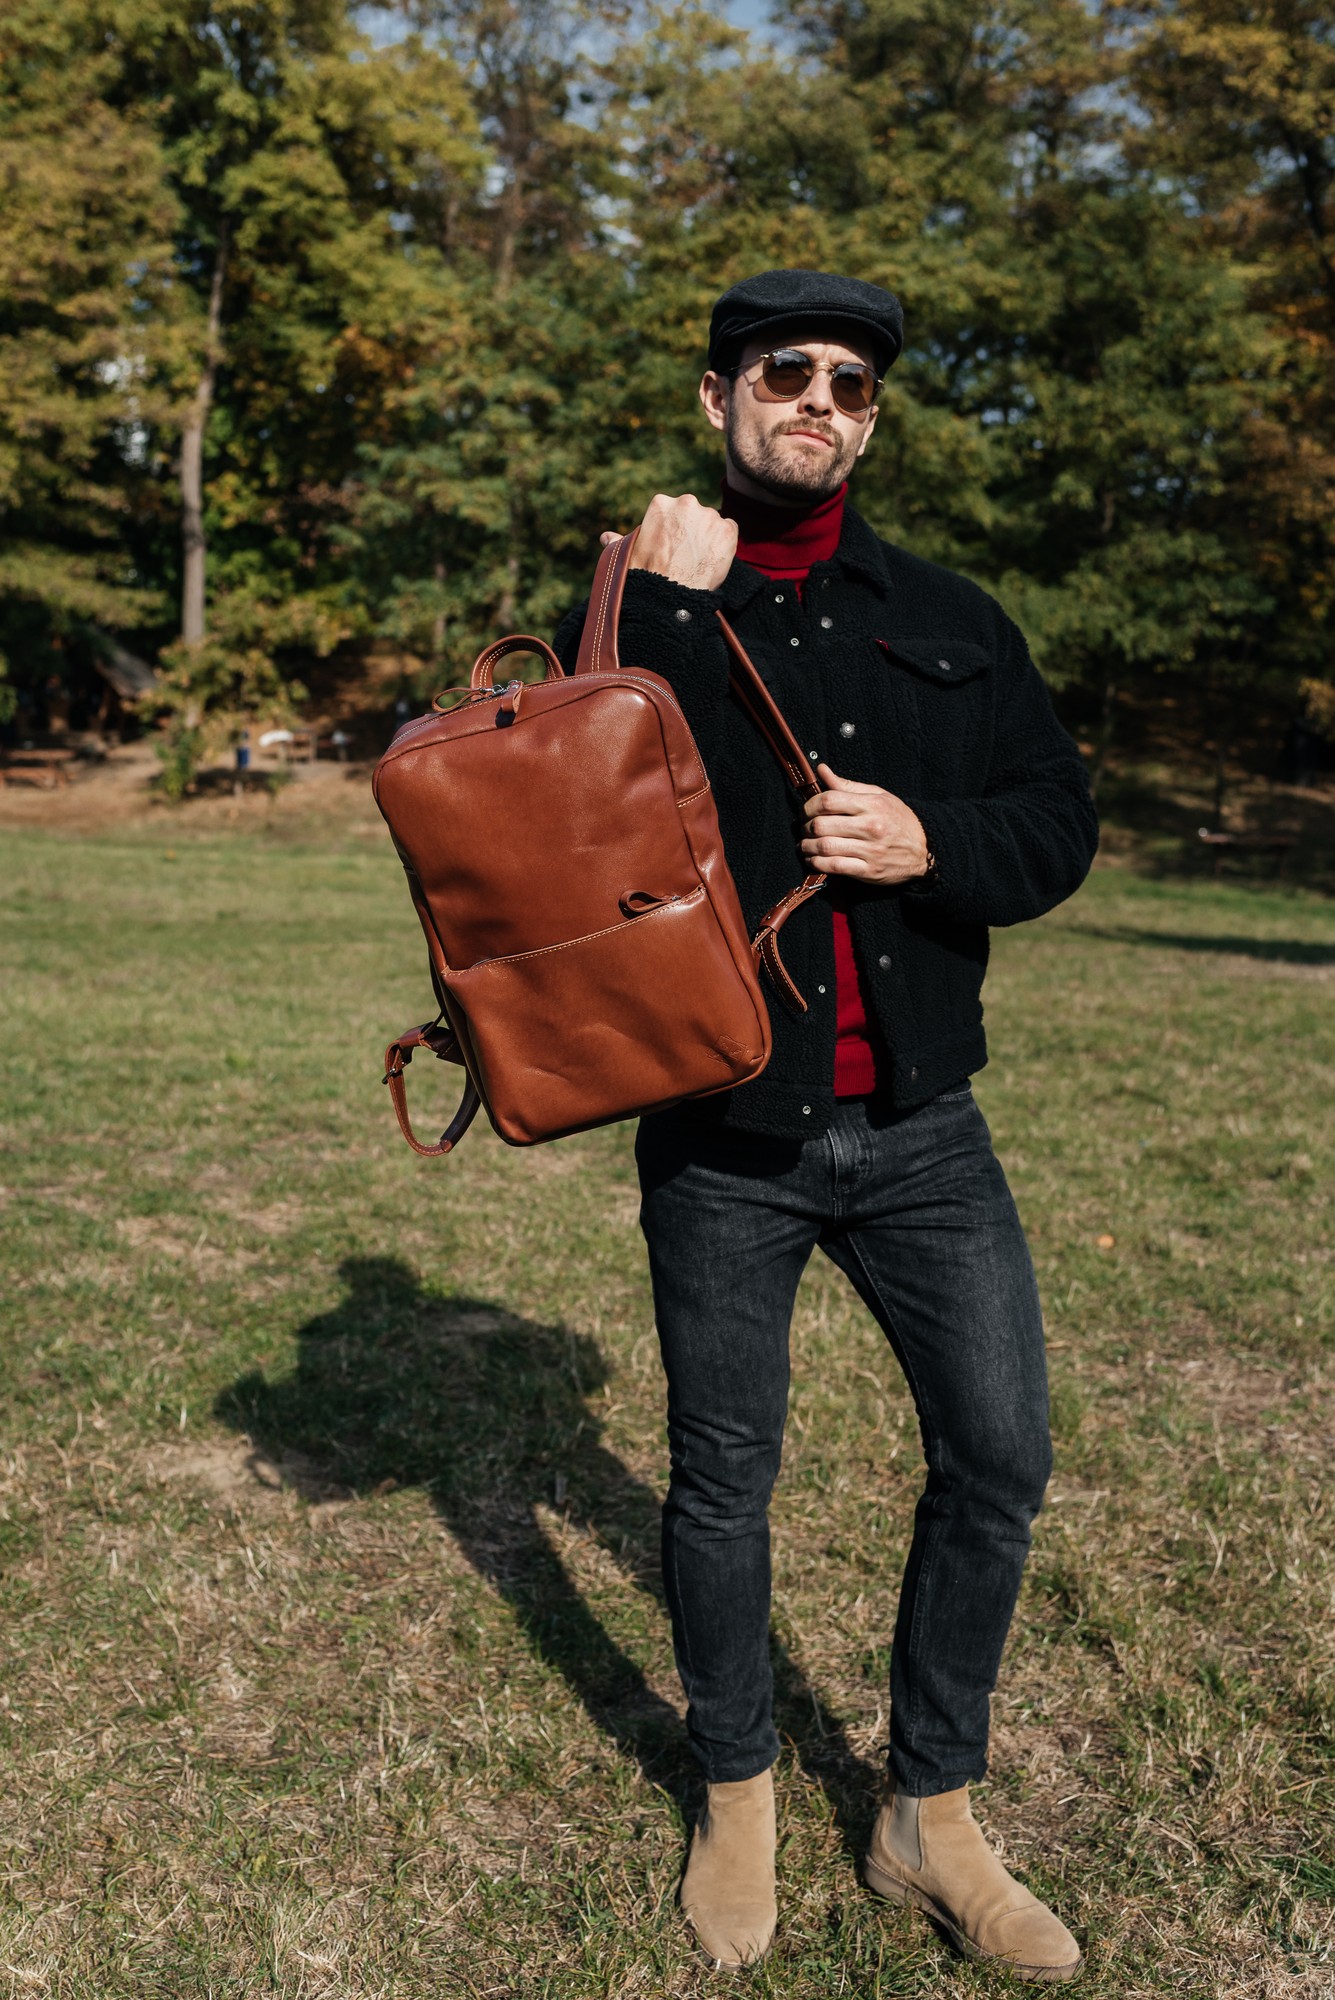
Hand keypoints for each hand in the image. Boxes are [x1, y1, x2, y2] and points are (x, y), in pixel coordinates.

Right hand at [600, 493, 736, 591]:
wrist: (669, 596)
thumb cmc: (644, 576)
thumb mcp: (626, 555)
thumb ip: (619, 542)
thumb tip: (606, 537)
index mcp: (661, 503)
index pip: (674, 511)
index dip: (674, 530)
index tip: (671, 546)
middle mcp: (686, 503)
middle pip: (695, 513)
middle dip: (692, 530)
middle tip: (686, 555)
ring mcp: (709, 516)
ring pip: (713, 522)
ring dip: (709, 537)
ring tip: (698, 561)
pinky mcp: (727, 530)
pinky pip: (730, 531)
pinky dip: (725, 544)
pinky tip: (713, 560)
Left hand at [801, 763, 931, 884]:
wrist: (926, 849)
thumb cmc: (899, 820)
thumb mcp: (879, 796)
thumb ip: (847, 786)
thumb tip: (821, 770)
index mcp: (872, 805)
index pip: (829, 800)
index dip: (810, 805)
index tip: (806, 810)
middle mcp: (870, 827)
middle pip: (822, 825)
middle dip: (805, 827)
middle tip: (803, 828)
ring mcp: (870, 850)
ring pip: (825, 847)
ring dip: (806, 847)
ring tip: (804, 845)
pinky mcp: (868, 871)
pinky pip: (835, 867)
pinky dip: (817, 864)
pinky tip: (813, 860)